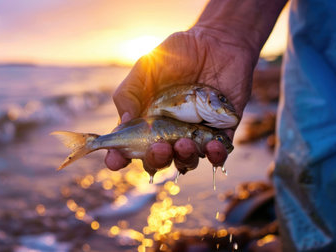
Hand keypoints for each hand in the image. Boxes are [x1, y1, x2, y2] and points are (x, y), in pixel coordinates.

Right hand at [105, 26, 257, 170]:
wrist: (215, 40)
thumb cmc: (176, 54)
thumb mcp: (146, 67)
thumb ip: (129, 92)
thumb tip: (125, 121)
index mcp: (146, 120)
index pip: (128, 145)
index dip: (118, 157)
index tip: (115, 160)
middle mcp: (168, 132)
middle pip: (158, 159)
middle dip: (156, 160)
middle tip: (159, 148)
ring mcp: (194, 134)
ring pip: (186, 160)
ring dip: (184, 158)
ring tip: (184, 143)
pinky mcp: (220, 132)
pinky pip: (218, 153)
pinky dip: (216, 155)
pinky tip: (213, 147)